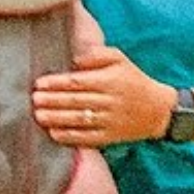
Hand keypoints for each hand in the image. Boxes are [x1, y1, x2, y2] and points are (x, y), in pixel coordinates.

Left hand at [32, 45, 174, 146]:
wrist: (159, 110)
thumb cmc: (134, 80)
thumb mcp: (120, 59)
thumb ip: (97, 55)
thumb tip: (74, 58)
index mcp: (109, 80)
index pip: (78, 82)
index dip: (57, 83)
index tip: (39, 83)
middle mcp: (109, 101)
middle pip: (75, 101)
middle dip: (52, 101)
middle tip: (34, 99)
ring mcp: (110, 121)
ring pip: (79, 120)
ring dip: (56, 118)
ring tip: (38, 116)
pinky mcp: (110, 137)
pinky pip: (87, 138)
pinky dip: (70, 137)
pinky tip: (54, 133)